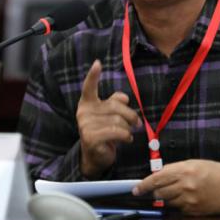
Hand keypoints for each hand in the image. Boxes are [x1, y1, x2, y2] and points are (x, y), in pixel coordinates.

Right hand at [76, 60, 141, 177]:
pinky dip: (126, 136)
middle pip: (116, 106)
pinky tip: (126, 139)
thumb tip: (123, 98)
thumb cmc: (105, 131)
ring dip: (128, 128)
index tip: (97, 63)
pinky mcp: (91, 138)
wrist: (96, 156)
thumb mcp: (109, 115)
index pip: (89, 87)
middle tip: (136, 123)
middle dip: (130, 115)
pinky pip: (117, 132)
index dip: (93, 75)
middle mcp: (83, 112)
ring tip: (127, 134)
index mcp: (87, 104)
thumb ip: (115, 102)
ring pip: (118, 120)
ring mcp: (85, 125)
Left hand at [132, 159, 219, 214]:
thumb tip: (158, 176)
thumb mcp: (196, 163)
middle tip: (159, 188)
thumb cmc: (218, 172)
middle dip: (156, 191)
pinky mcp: (195, 211)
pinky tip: (189, 198)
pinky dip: (179, 204)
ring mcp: (190, 200)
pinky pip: (178, 209)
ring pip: (167, 202)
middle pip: (159, 193)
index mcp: (185, 170)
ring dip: (168, 198)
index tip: (136, 189)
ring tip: (180, 191)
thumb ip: (176, 170)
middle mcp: (186, 185)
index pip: (156, 179)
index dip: (143, 185)